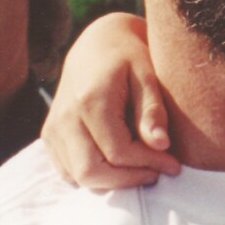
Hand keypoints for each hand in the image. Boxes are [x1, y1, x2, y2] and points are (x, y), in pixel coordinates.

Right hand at [42, 13, 179, 188]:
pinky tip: (120, 164)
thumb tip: (161, 145)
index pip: (119, 152)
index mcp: (90, 100)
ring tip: (142, 168)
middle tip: (157, 172)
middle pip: (92, 172)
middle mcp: (64, 118)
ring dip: (113, 182)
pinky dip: (95, 176)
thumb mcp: (147, 75)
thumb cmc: (128, 56)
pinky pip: (68, 172)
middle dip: (129, 180)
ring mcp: (53, 128)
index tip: (174, 165)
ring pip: (79, 177)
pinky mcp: (50, 136)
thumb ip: (152, 110)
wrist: (98, 43)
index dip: (149, 164)